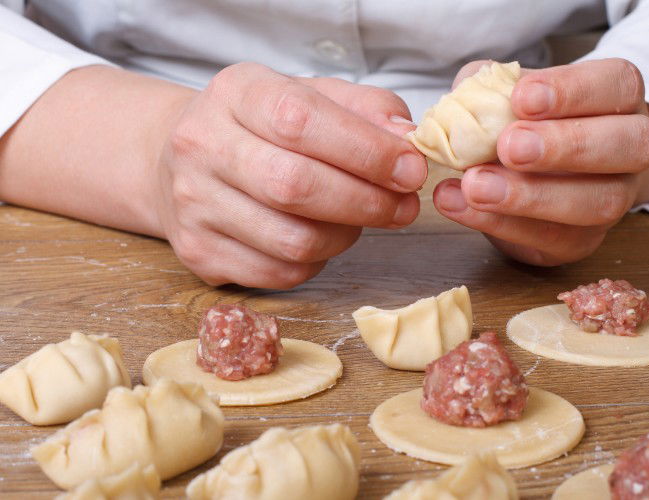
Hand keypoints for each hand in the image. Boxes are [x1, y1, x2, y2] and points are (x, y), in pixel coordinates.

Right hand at [154, 63, 425, 286]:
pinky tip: (323, 238)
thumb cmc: (261, 128)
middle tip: (404, 206)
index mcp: (236, 93)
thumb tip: (406, 140)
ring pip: (292, 241)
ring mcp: (194, 204)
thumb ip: (363, 109)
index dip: (366, 150)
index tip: (410, 169)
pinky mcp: (199, 252)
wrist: (182, 160)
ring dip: (346, 235)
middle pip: (295, 187)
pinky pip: (280, 273)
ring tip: (361, 218)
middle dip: (367, 202)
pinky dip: (318, 261)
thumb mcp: (310, 96)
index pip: (301, 121)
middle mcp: (203, 146)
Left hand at [433, 58, 648, 265]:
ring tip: (474, 186)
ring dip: (530, 196)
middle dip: (565, 146)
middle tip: (509, 147)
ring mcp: (613, 198)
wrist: (531, 176)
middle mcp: (631, 148)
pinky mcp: (581, 241)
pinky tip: (458, 204)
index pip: (617, 85)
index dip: (572, 90)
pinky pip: (552, 238)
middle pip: (630, 145)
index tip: (522, 97)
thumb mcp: (503, 93)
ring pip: (597, 202)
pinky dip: (499, 223)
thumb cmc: (525, 123)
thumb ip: (489, 87)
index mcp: (618, 97)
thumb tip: (467, 97)